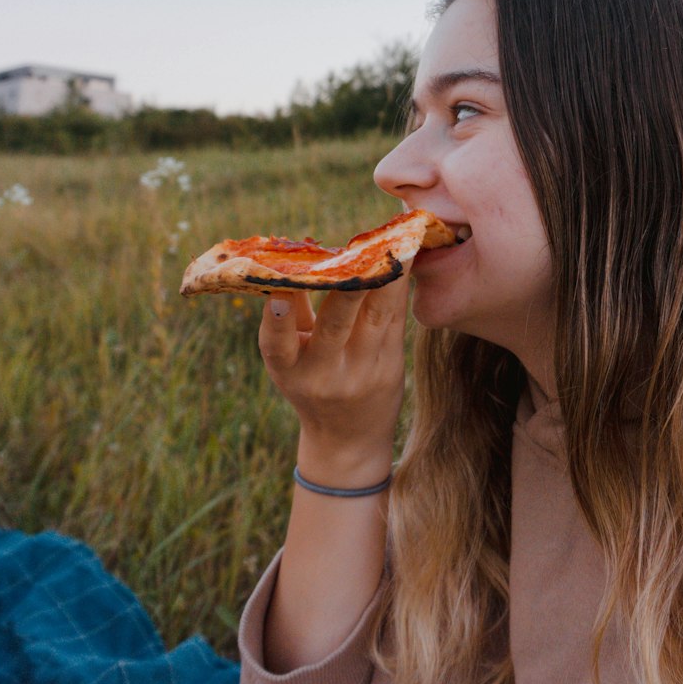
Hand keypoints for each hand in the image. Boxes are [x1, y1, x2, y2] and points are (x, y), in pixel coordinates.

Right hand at [257, 270, 409, 481]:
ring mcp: (363, 371)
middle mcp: (325, 374)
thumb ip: (293, 313)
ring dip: (385, 278)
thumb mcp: (291, 358)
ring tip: (392, 243)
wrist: (349, 439)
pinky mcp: (392, 367)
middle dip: (347, 288)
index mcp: (289, 370)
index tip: (277, 292)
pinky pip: (396, 320)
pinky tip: (405, 259)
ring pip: (376, 317)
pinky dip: (399, 288)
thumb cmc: (311, 384)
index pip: (277, 345)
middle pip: (335, 326)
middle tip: (356, 251)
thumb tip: (298, 253)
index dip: (276, 320)